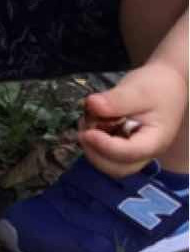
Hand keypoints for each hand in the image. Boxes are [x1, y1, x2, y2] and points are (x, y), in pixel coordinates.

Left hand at [81, 63, 187, 177]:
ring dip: (91, 148)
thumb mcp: (140, 90)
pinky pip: (104, 153)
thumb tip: (92, 104)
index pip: (128, 154)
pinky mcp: (121, 145)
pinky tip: (90, 122)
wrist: (166, 84)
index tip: (88, 132)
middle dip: (95, 151)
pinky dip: (92, 142)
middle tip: (85, 127)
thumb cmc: (158, 87)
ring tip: (87, 122)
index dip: (104, 146)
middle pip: (116, 168)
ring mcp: (132, 151)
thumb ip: (118, 99)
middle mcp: (143, 152)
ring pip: (108, 163)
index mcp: (154, 141)